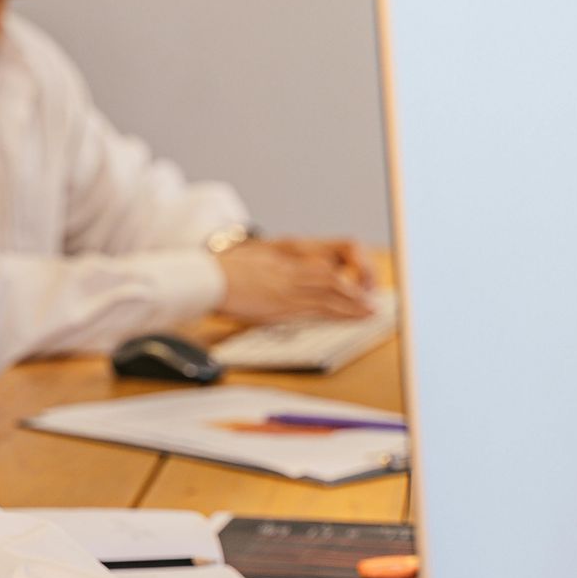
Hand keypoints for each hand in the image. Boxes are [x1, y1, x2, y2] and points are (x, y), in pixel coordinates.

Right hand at [216, 238, 372, 322]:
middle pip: (333, 280)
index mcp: (284, 258)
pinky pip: (315, 310)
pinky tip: (347, 319)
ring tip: (368, 313)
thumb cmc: (225, 271)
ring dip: (352, 305)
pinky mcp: (278, 307)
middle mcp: (290, 272)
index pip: (324, 266)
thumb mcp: (255, 259)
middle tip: (371, 303)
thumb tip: (290, 280)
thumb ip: (276, 268)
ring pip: (329, 294)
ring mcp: (286, 290)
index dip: (346, 276)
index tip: (358, 286)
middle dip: (355, 293)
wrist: (206, 279)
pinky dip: (336, 314)